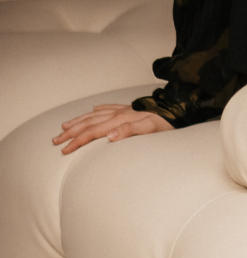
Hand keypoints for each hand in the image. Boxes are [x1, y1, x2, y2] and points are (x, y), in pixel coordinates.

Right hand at [52, 103, 173, 154]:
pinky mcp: (130, 108)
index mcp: (121, 120)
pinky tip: (93, 110)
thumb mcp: (151, 129)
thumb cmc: (167, 123)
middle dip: (70, 132)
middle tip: (55, 140)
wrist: (180, 109)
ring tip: (64, 125)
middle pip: (89, 123)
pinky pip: (108, 107)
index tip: (63, 150)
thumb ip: (130, 131)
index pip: (93, 132)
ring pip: (95, 114)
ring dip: (78, 121)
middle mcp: (119, 113)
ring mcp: (124, 109)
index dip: (77, 141)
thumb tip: (110, 136)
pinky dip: (97, 110)